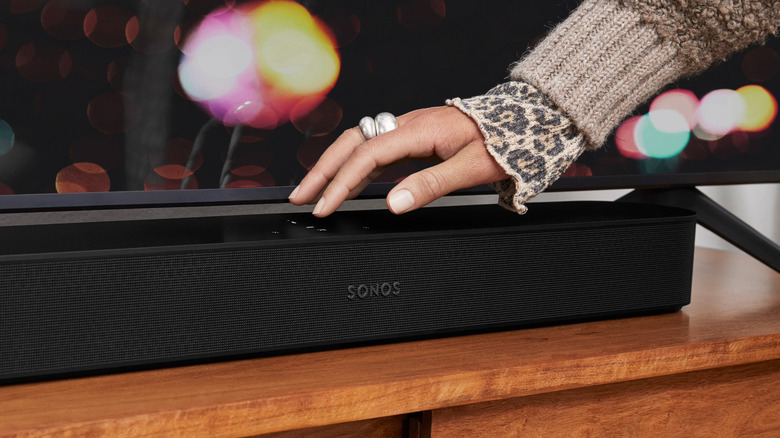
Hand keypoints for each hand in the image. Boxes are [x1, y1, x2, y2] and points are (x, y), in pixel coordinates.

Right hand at [288, 106, 508, 216]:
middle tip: (300, 196)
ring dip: (333, 167)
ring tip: (313, 192)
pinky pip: (374, 150)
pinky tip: (347, 184)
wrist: (521, 121)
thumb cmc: (502, 143)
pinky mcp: (413, 137)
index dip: (341, 183)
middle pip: (351, 143)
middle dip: (322, 170)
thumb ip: (430, 186)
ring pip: (358, 144)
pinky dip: (354, 167)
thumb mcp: (471, 169)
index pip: (367, 156)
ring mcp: (408, 129)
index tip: (325, 207)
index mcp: (419, 130)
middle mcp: (407, 125)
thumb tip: (393, 204)